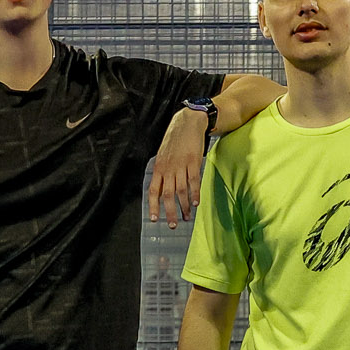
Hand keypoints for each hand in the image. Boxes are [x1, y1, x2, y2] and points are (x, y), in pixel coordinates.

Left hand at [146, 107, 209, 226]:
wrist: (187, 124)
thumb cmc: (175, 141)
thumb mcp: (164, 156)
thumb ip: (163, 172)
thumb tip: (162, 190)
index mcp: (159, 168)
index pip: (153, 191)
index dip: (153, 206)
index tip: (154, 219)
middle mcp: (168, 168)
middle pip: (167, 195)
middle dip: (169, 212)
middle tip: (173, 225)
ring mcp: (180, 166)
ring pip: (180, 190)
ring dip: (184, 206)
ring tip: (187, 217)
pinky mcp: (193, 162)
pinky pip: (193, 181)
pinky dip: (195, 193)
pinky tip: (196, 203)